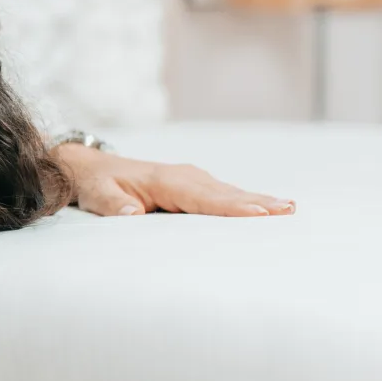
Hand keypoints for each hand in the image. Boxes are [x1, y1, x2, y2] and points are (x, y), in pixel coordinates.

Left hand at [55, 143, 295, 217]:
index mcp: (164, 180)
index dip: (230, 207)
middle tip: (287, 210)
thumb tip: (132, 212)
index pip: (202, 197)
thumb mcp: (96, 194)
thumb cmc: (96, 184)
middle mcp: (183, 176)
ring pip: (228, 192)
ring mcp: (191, 179)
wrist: (92, 167)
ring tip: (289, 209)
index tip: (257, 213)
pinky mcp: (194, 186)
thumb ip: (113, 204)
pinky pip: (223, 195)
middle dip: (256, 202)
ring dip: (259, 200)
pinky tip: (270, 208)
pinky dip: (247, 200)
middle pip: (224, 193)